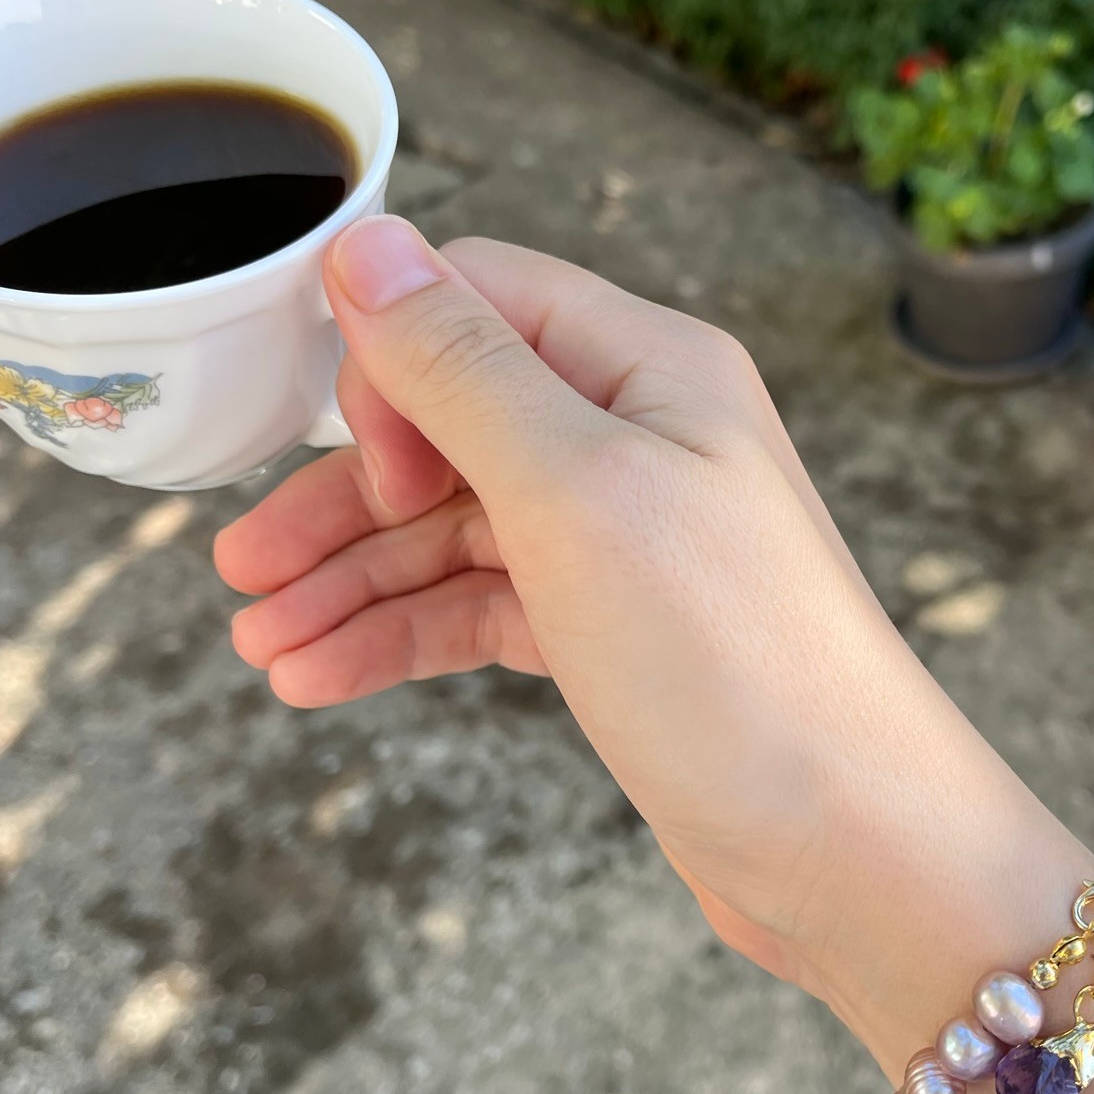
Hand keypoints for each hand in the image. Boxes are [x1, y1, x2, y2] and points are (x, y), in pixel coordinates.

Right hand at [218, 218, 1093, 1093]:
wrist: (852, 848)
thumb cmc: (736, 663)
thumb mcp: (576, 491)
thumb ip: (462, 366)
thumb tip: (366, 245)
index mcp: (651, 368)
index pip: (481, 301)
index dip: (390, 362)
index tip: (348, 456)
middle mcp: (643, 439)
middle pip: (452, 424)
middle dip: (343, 495)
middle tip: (241, 569)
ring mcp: (629, 542)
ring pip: (454, 530)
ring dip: (353, 580)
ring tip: (260, 644)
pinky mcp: (616, 635)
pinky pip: (482, 609)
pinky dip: (403, 636)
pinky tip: (319, 676)